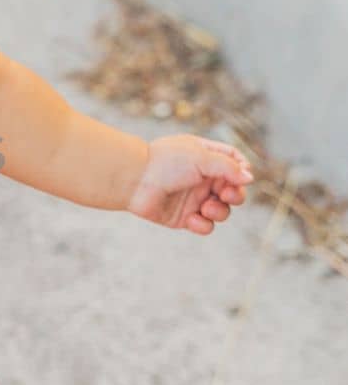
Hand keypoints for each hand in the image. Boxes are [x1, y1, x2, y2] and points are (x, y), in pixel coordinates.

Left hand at [126, 134, 254, 235]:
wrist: (134, 180)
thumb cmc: (166, 162)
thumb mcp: (201, 158)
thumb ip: (228, 168)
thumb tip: (250, 177)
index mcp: (206, 158)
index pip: (235, 163)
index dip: (242, 170)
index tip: (241, 175)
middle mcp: (202, 178)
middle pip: (233, 191)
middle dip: (235, 195)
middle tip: (226, 195)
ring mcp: (193, 199)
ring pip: (222, 211)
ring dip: (220, 212)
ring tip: (206, 208)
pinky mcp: (183, 217)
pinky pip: (204, 226)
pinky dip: (202, 225)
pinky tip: (191, 219)